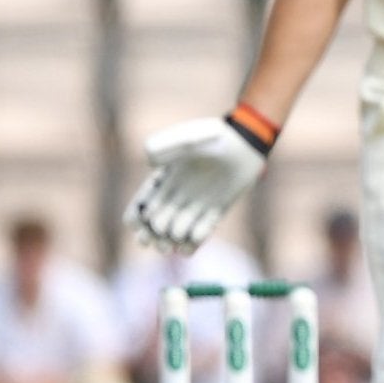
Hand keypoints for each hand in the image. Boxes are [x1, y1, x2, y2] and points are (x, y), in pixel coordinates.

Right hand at [124, 116, 268, 253]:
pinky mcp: (217, 208)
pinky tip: (192, 242)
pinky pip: (202, 230)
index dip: (138, 218)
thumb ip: (165, 147)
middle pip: (158, 223)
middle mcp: (178, 194)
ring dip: (174, 241)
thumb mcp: (186, 137)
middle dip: (153, 236)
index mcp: (164, 180)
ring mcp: (197, 202)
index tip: (140, 224)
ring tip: (172, 246)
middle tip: (157, 241)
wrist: (245, 141)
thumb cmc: (214, 136)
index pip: (143, 205)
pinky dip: (196, 239)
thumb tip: (149, 163)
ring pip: (179, 230)